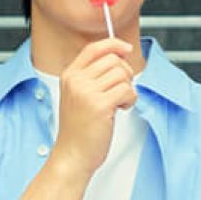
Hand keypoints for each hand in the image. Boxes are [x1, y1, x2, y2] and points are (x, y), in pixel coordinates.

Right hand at [53, 37, 136, 177]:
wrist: (72, 155)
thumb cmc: (79, 128)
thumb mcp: (79, 95)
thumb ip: (92, 76)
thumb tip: (118, 56)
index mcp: (70, 75)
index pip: (93, 48)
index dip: (113, 44)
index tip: (125, 49)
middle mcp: (76, 81)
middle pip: (113, 60)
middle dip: (125, 73)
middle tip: (121, 90)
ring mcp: (86, 92)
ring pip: (122, 75)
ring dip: (128, 89)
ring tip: (119, 102)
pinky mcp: (100, 105)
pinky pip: (127, 90)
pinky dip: (130, 100)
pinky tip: (121, 109)